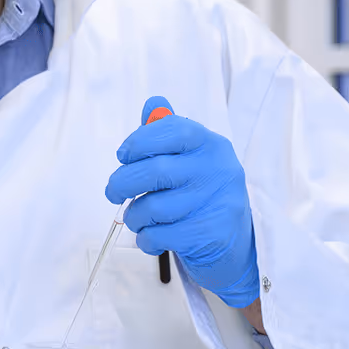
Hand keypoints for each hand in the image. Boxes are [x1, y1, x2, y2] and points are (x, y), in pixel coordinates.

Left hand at [105, 97, 259, 307]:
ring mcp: (217, 203)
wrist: (235, 245)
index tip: (123, 156)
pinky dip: (146, 237)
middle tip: (113, 192)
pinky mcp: (210, 234)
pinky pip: (159, 235)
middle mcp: (218, 170)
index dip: (139, 140)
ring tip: (137, 217)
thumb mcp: (189, 159)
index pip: (172, 129)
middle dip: (122, 183)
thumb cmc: (202, 194)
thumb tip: (154, 103)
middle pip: (155, 170)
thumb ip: (168, 132)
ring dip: (134, 216)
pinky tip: (151, 236)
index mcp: (211, 145)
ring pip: (153, 207)